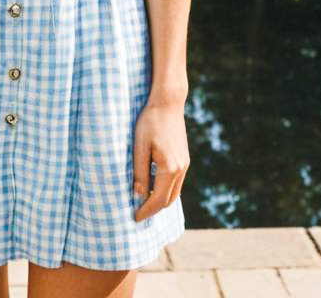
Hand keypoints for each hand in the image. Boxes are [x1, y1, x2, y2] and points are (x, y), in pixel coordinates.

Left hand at [131, 101, 188, 222]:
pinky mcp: (184, 158)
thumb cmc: (150, 122)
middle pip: (169, 200)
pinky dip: (166, 189)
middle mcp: (181, 168)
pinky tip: (154, 186)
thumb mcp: (140, 146)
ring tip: (145, 203)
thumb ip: (140, 171)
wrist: (168, 102)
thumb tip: (139, 194)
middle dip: (154, 209)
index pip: (158, 199)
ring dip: (161, 200)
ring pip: (175, 192)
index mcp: (170, 168)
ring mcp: (185, 163)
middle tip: (138, 214)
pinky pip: (176, 181)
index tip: (135, 218)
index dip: (146, 211)